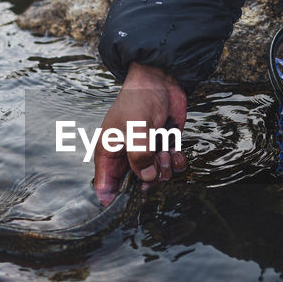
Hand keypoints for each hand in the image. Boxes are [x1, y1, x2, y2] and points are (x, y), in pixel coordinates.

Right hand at [92, 62, 187, 204]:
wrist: (161, 79)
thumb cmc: (139, 99)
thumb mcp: (136, 127)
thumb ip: (139, 154)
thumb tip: (147, 178)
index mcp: (109, 152)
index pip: (105, 186)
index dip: (115, 199)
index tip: (131, 202)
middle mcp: (127, 155)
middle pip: (135, 186)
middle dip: (149, 180)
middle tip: (156, 164)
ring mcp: (146, 152)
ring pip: (156, 177)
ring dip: (165, 169)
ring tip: (164, 150)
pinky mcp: (164, 146)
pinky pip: (171, 166)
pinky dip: (177, 162)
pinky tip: (176, 151)